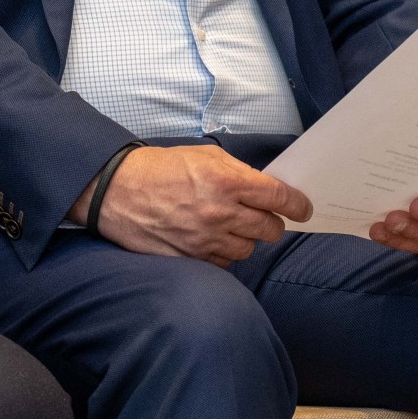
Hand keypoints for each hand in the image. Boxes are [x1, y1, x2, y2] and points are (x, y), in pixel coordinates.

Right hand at [73, 145, 312, 265]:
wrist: (115, 191)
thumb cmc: (158, 168)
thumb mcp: (201, 155)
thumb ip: (237, 171)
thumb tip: (265, 188)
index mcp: (226, 181)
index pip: (279, 198)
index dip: (297, 204)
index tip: (302, 208)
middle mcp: (220, 213)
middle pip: (271, 229)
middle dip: (271, 222)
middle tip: (261, 215)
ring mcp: (206, 240)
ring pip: (249, 248)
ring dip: (244, 238)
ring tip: (225, 224)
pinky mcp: (192, 258)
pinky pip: (225, 263)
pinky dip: (223, 252)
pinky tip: (208, 238)